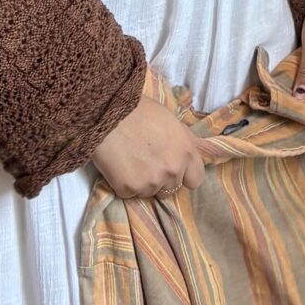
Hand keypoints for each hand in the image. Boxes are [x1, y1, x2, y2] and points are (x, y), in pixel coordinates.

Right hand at [93, 93, 207, 198]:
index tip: (173, 169)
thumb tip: (188, 153)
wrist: (109, 113)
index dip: (184, 174)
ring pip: (150, 191)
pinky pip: (130, 193)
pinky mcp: (128, 190)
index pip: (195, 180)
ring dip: (143, 182)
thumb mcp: (172, 121)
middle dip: (162, 177)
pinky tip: (119, 165)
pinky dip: (125, 183)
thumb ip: (183, 142)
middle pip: (172, 186)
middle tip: (147, 161)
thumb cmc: (141, 111)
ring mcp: (150, 183)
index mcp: (187, 153)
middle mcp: (172, 171)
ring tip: (131, 160)